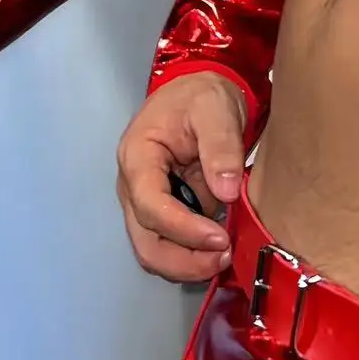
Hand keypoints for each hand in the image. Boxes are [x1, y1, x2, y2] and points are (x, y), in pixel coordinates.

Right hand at [116, 71, 247, 282]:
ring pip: (154, 252)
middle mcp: (133, 185)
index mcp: (138, 156)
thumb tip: (225, 192)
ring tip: (225, 255)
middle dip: (183, 260)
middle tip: (224, 257)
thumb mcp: (214, 109)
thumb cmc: (201, 97)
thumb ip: (220, 147)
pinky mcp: (163, 214)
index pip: (149, 204)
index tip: (219, 238)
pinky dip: (192, 259)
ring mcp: (145, 203)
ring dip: (187, 265)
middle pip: (144, 241)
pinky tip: (219, 250)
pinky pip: (169, 248)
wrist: (199, 94)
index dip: (183, 229)